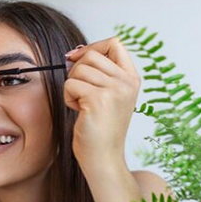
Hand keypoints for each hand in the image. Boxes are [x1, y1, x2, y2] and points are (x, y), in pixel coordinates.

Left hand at [63, 37, 140, 169]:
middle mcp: (127, 82)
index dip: (93, 47)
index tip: (78, 59)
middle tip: (81, 92)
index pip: (115, 43)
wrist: (104, 157)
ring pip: (78, 69)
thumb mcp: (110, 95)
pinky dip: (68, 97)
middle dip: (78, 71)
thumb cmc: (101, 128)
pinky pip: (70, 84)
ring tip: (82, 105)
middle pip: (92, 55)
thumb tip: (75, 53)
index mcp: (132, 78)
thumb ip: (101, 72)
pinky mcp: (98, 99)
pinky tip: (79, 111)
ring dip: (73, 86)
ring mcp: (115, 90)